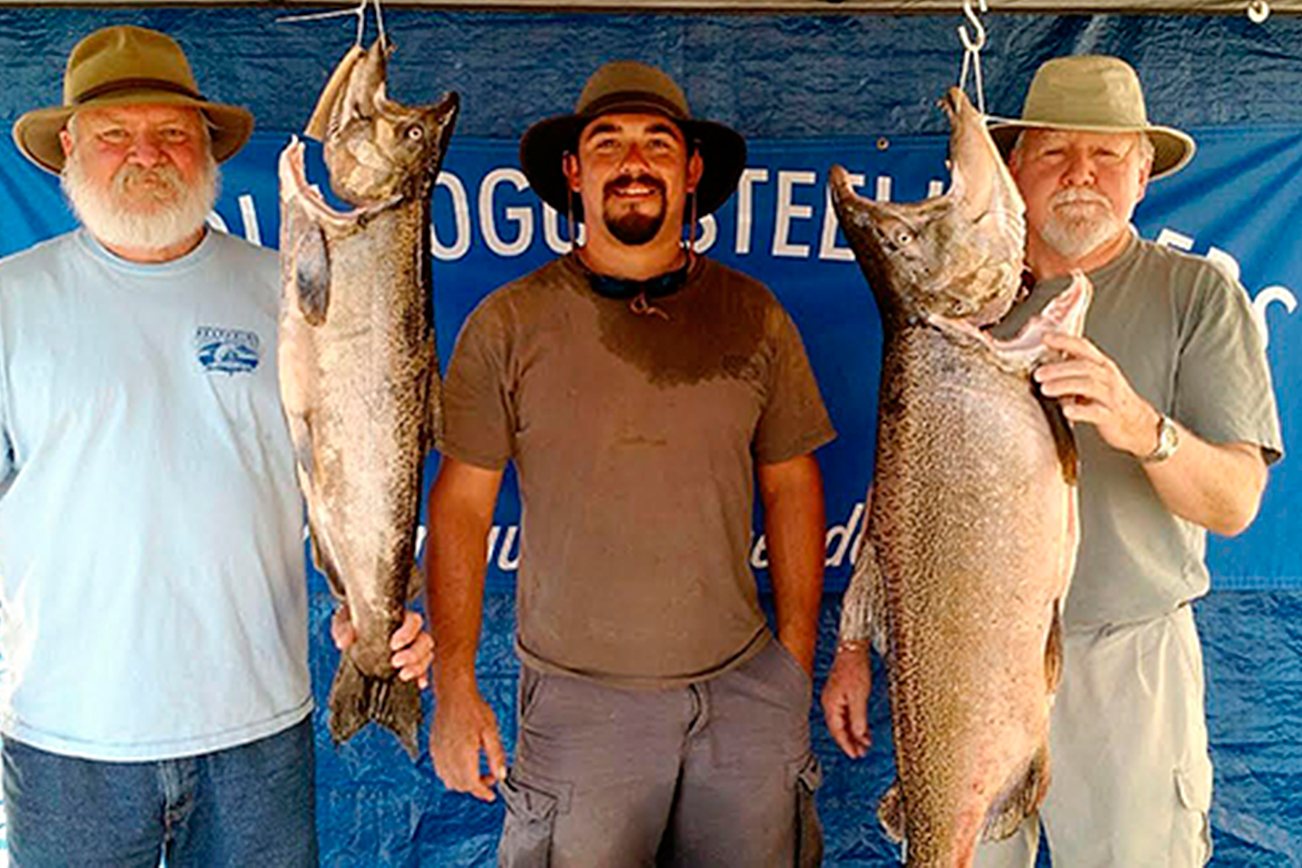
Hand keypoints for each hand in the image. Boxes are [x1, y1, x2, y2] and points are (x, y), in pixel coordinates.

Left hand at [331, 605, 433, 689]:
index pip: (413, 621)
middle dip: (413, 653)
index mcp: (399, 617)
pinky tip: (419, 684)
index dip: (408, 632)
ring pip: (427, 654)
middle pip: (424, 640)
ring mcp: (412, 647)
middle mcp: (410, 632)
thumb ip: (344, 628)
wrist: (354, 629)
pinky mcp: (410, 663)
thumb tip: (343, 642)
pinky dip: (422, 676)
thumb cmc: (353, 620)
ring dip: (418, 666)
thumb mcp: (345, 619)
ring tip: (403, 675)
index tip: (394, 645)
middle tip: (396, 662)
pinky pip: (424, 669)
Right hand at [430, 683, 506, 801]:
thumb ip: (496, 756)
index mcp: (463, 754)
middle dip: (475, 788)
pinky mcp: (434, 749)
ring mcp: (438, 754)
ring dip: (464, 783)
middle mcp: (448, 757)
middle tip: (490, 777)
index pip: (472, 784)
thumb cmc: (474, 710)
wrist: (454, 695)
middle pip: (460, 786)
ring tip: (478, 772)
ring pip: (449, 781)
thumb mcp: (491, 732)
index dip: (483, 793)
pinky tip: (463, 766)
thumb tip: (501, 776)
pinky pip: (441, 771)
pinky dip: (453, 775)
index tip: (492, 796)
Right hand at [821, 645, 871, 758]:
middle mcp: (830, 703)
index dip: (846, 745)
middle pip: (839, 729)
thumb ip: (858, 717)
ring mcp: (835, 699)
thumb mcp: (859, 696)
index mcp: (831, 705)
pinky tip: (864, 730)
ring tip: (865, 745)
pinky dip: (855, 724)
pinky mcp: (841, 695)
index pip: (837, 731)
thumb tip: (858, 734)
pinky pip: (847, 715)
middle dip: (850, 742)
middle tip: (861, 754)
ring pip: (844, 723)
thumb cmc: (854, 669)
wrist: (852, 650)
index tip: (854, 755)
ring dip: (854, 734)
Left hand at [1035, 332, 1159, 457]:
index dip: (1064, 341)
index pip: (1083, 347)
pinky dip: (1080, 411)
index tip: (1045, 338)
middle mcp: (1107, 377)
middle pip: (1083, 367)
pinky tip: (1067, 411)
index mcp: (1102, 365)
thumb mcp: (1095, 379)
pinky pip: (1095, 412)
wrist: (1137, 423)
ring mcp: (1110, 397)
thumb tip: (1044, 359)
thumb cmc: (1111, 399)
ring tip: (1046, 389)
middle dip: (1058, 368)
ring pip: (1088, 386)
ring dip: (1065, 385)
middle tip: (1038, 373)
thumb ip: (1074, 368)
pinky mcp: (1110, 416)